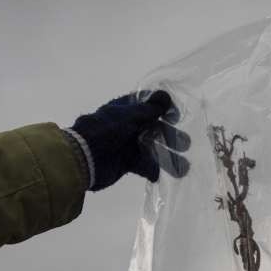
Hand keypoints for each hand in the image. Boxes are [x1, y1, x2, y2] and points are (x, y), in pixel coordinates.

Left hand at [69, 90, 189, 190]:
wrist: (84, 158)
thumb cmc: (106, 131)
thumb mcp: (129, 116)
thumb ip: (150, 108)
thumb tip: (166, 95)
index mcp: (125, 110)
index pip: (147, 105)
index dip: (163, 108)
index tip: (177, 114)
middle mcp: (127, 126)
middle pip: (153, 128)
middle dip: (170, 135)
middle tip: (186, 143)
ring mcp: (126, 145)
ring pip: (151, 148)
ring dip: (167, 156)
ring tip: (183, 166)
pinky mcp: (126, 163)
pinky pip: (144, 165)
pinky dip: (153, 170)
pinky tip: (163, 175)